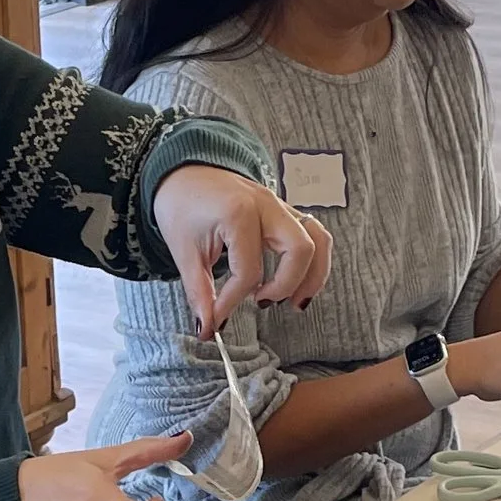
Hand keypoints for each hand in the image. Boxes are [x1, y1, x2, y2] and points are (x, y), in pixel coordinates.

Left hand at [151, 165, 331, 335]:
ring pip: (318, 239)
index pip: (248, 272)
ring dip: (312, 275)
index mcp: (238, 213)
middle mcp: (266, 206)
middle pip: (301, 250)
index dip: (232, 303)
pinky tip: (299, 281)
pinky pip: (314, 232)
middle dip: (286, 285)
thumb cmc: (181, 204)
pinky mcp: (285, 210)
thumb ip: (199, 293)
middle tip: (262, 302)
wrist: (183, 171)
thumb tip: (208, 328)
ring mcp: (280, 206)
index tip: (217, 319)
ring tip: (294, 300)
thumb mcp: (184, 252)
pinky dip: (314, 260)